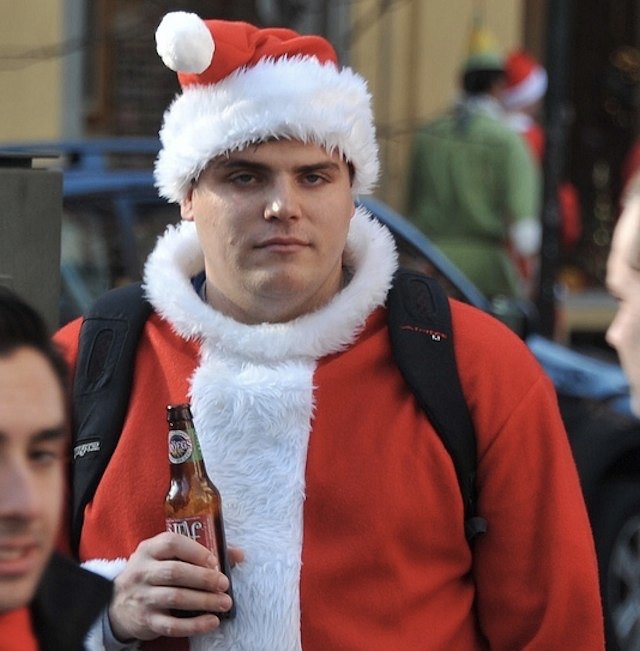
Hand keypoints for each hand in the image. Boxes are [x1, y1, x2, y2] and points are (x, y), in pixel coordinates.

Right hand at [108, 531, 241, 640]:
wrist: (117, 604)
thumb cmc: (153, 574)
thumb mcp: (166, 557)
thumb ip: (199, 553)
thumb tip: (239, 554)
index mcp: (149, 549)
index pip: (172, 543)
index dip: (196, 551)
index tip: (215, 561)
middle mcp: (143, 571)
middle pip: (175, 572)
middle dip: (204, 578)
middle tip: (224, 584)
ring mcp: (142, 597)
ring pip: (175, 597)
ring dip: (204, 600)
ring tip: (225, 602)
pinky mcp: (146, 621)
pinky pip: (171, 625)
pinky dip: (194, 624)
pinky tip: (212, 622)